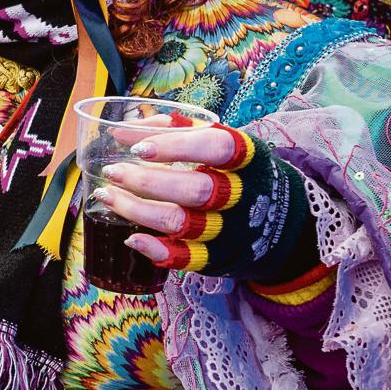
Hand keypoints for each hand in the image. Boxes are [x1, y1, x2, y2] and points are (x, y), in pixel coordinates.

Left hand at [93, 122, 309, 279]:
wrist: (283, 219)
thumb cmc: (238, 172)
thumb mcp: (220, 142)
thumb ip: (173, 131)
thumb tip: (120, 131)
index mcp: (246, 157)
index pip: (215, 147)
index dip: (176, 146)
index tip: (138, 149)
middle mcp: (242, 194)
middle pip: (194, 190)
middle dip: (146, 182)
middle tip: (113, 173)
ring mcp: (231, 228)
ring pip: (180, 223)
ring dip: (136, 211)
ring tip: (107, 196)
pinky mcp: (220, 256)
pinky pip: (186, 258)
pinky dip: (156, 250)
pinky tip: (132, 238)